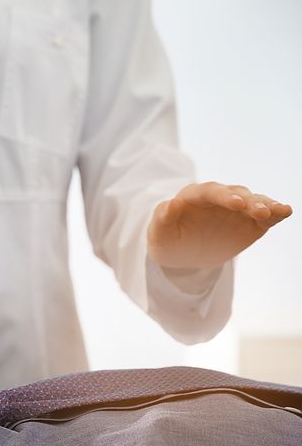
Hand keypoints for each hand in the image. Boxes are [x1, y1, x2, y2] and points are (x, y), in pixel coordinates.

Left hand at [147, 181, 292, 269]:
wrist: (182, 253)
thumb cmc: (167, 240)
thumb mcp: (159, 234)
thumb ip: (162, 218)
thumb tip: (169, 204)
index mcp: (194, 196)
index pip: (209, 191)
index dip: (223, 196)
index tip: (237, 204)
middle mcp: (218, 197)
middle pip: (236, 194)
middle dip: (248, 201)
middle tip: (260, 211)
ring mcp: (237, 208)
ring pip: (254, 201)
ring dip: (266, 205)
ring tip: (277, 211)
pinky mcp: (251, 220)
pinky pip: (266, 215)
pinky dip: (276, 212)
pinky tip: (285, 212)